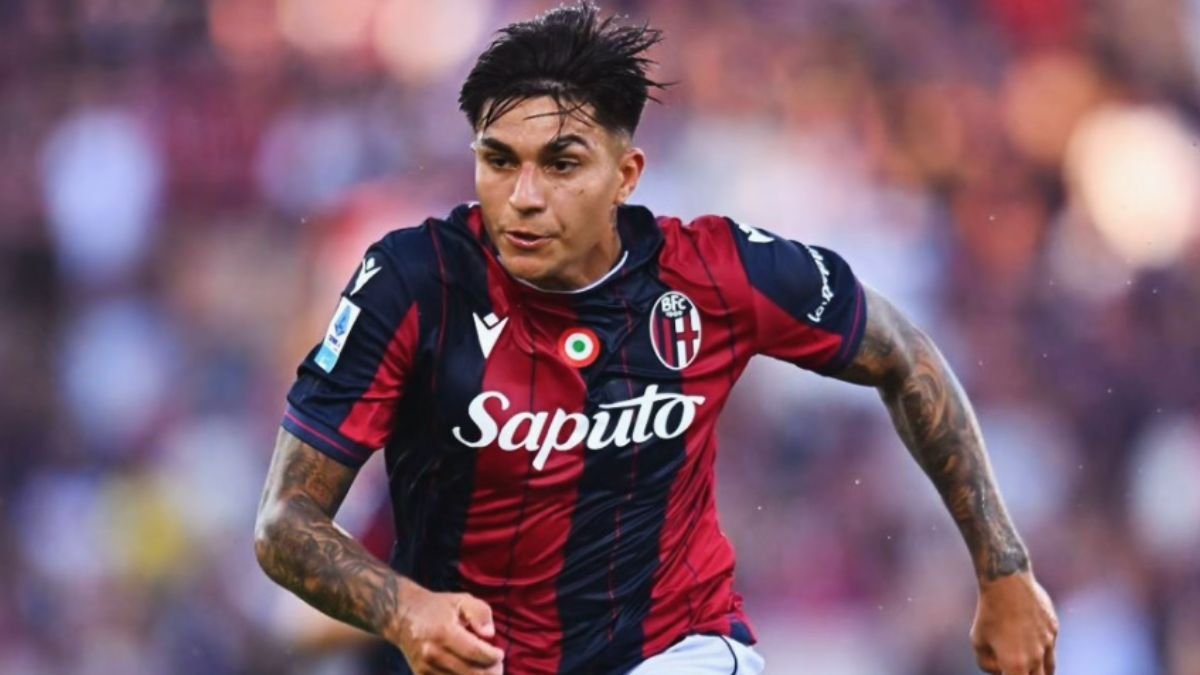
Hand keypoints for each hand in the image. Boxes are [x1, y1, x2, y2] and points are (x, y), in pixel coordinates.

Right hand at [387, 579, 504, 674]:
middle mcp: (433, 653)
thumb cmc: (437, 608)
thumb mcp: (461, 600)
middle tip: (497, 665)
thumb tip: (490, 634)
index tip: (499, 654)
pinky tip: (471, 673)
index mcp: (444, 633)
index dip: (493, 657)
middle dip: (492, 672)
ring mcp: (426, 668)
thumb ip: (480, 613)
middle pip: (471, 673)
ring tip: (486, 670)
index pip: (475, 652)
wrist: (402, 616)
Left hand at [970, 571, 1058, 673]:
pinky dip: (1043, 650)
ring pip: (1049, 669)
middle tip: (1016, 668)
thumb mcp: (978, 642)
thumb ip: (988, 664)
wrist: (1007, 583)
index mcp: (1016, 665)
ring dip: (1040, 672)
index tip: (1005, 672)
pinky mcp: (1054, 629)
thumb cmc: (989, 613)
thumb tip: (1000, 669)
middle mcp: (1036, 657)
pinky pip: (1051, 646)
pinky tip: (1032, 641)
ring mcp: (1049, 643)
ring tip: (1030, 668)